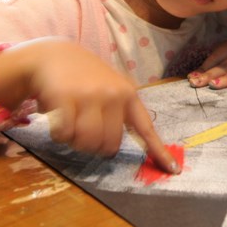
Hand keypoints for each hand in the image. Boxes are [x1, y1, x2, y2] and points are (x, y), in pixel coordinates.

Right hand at [0, 40, 178, 173]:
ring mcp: (89, 95)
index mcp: (128, 95)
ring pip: (86, 143)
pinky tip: (58, 117)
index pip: (146, 128)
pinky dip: (59, 134)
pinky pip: (64, 135)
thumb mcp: (110, 88)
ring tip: (72, 124)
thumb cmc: (85, 78)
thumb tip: (117, 146)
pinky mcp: (65, 97)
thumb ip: (119, 112)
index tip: (173, 170)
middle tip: (84, 131)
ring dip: (75, 142)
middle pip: (109, 145)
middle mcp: (113, 95)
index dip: (158, 151)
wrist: (54, 56)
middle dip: (95, 146)